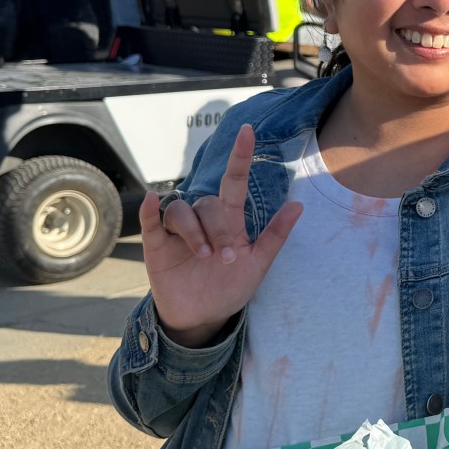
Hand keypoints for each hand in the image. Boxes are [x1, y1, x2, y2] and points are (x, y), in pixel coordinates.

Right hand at [139, 124, 301, 346]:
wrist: (203, 317)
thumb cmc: (231, 287)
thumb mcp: (258, 264)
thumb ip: (276, 236)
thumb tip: (298, 205)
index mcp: (229, 221)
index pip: (234, 182)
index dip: (240, 157)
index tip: (248, 131)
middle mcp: (203, 221)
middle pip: (209, 206)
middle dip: (219, 230)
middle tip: (229, 258)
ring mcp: (178, 232)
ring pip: (182, 211)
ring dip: (194, 231)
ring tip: (205, 256)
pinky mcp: (157, 245)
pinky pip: (151, 221)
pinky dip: (149, 210)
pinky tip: (151, 201)